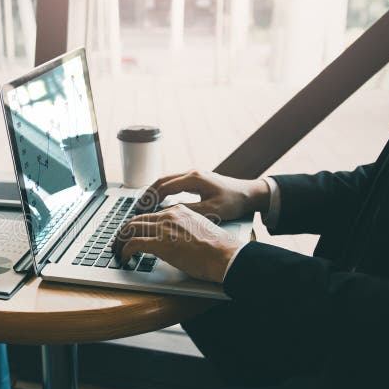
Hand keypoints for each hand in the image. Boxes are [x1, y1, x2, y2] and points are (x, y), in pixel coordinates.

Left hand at [113, 204, 241, 282]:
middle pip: (137, 219)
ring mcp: (164, 228)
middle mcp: (170, 215)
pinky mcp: (161, 243)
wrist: (226, 256)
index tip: (134, 234)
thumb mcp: (199, 230)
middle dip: (124, 231)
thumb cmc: (218, 249)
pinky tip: (124, 257)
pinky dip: (125, 250)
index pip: (151, 216)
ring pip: (131, 229)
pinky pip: (134, 244)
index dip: (139, 226)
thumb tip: (175, 241)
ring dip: (121, 240)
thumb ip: (183, 230)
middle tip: (119, 242)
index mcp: (179, 211)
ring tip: (118, 250)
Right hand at [136, 170, 269, 221]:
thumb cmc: (234, 202)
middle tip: (138, 206)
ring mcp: (194, 175)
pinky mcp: (197, 180)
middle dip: (148, 193)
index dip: (151, 198)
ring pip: (167, 180)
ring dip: (155, 191)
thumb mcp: (213, 210)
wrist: (250, 193)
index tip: (142, 208)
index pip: (165, 186)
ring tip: (144, 204)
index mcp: (194, 179)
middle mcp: (192, 174)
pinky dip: (163, 190)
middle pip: (162, 180)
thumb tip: (169, 214)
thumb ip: (190, 211)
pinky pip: (174, 183)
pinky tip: (160, 200)